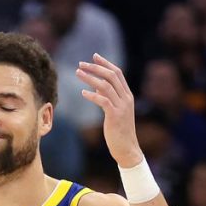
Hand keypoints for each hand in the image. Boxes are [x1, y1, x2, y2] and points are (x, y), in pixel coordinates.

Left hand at [76, 53, 141, 167]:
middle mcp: (126, 98)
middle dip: (95, 68)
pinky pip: (103, 101)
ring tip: (77, 73)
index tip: (94, 56)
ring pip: (105, 86)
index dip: (105, 63)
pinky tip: (83, 92)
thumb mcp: (115, 111)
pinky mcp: (115, 116)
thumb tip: (97, 86)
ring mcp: (122, 107)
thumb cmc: (119, 131)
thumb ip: (108, 97)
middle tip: (81, 64)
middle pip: (111, 76)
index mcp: (127, 95)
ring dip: (90, 78)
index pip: (118, 73)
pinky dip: (92, 95)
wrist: (127, 149)